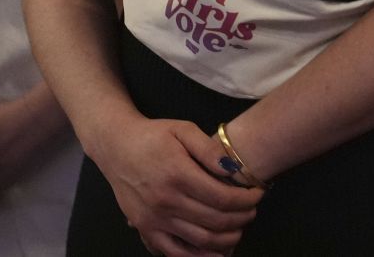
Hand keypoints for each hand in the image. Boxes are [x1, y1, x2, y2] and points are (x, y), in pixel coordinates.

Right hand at [91, 115, 260, 256]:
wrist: (116, 147)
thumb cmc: (153, 136)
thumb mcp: (183, 129)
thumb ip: (209, 149)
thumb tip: (233, 169)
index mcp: (178, 174)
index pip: (222, 198)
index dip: (246, 200)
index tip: (258, 194)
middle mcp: (166, 201)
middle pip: (216, 221)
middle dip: (242, 218)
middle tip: (252, 210)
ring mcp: (154, 219)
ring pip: (200, 241)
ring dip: (227, 238)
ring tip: (240, 228)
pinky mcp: (146, 229)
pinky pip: (175, 252)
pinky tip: (216, 252)